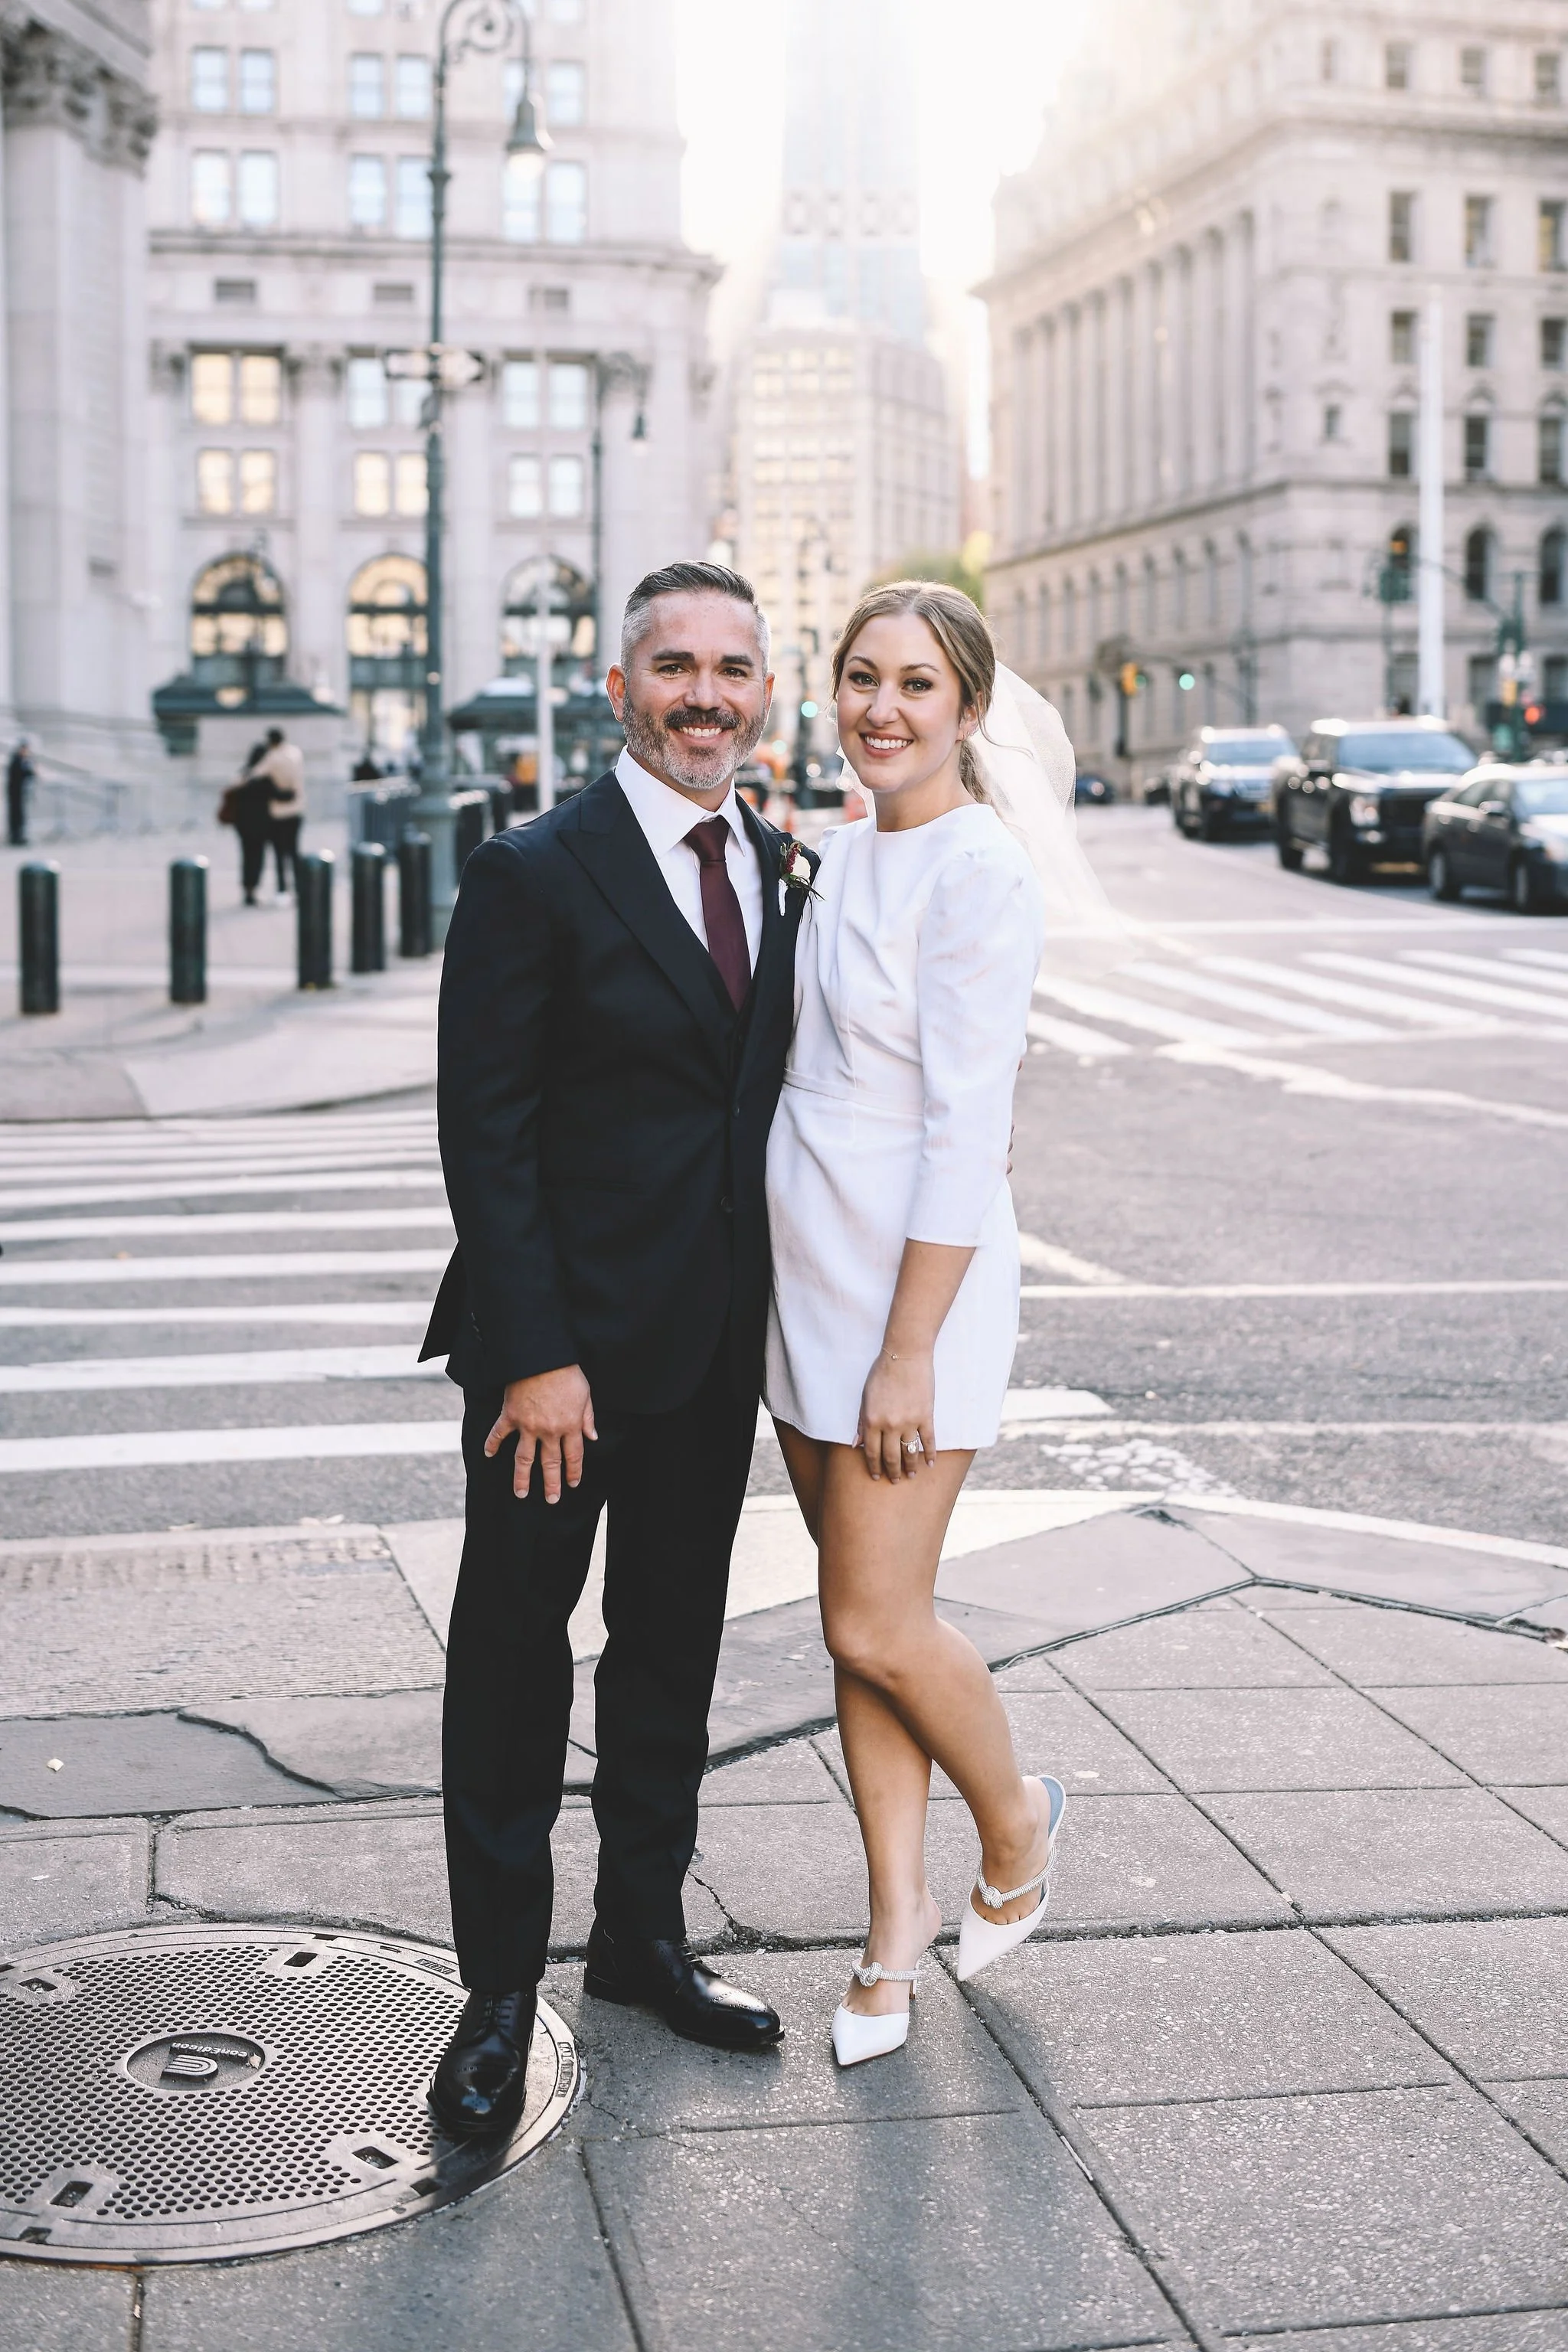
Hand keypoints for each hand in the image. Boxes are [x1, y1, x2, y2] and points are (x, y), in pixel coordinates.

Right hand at [485, 1365, 596, 1502]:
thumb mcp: (585, 1395)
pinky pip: (499, 1434)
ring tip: (521, 1494)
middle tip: (552, 1499)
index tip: (573, 1483)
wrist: (542, 1358)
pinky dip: (492, 1444)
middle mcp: (549, 1431)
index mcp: (570, 1426)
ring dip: (522, 1478)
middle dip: (551, 1484)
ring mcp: (528, 1426)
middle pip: (551, 1463)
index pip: (574, 1456)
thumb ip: (588, 1418)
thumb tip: (593, 1437)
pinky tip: (488, 1455)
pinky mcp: (510, 1416)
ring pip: (525, 1458)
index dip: (574, 1472)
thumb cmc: (567, 1373)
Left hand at [855, 1348, 935, 1481]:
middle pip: (891, 1456)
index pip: (872, 1452)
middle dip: (892, 1471)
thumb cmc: (881, 1374)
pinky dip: (930, 1454)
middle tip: (895, 1481)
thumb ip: (862, 1422)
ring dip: (910, 1467)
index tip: (876, 1476)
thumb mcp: (865, 1398)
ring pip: (909, 1452)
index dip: (873, 1466)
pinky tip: (930, 1464)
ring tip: (911, 1475)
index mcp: (872, 1420)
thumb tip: (856, 1444)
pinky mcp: (926, 1416)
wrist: (905, 1355)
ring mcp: (909, 1421)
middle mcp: (890, 1425)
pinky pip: (928, 1440)